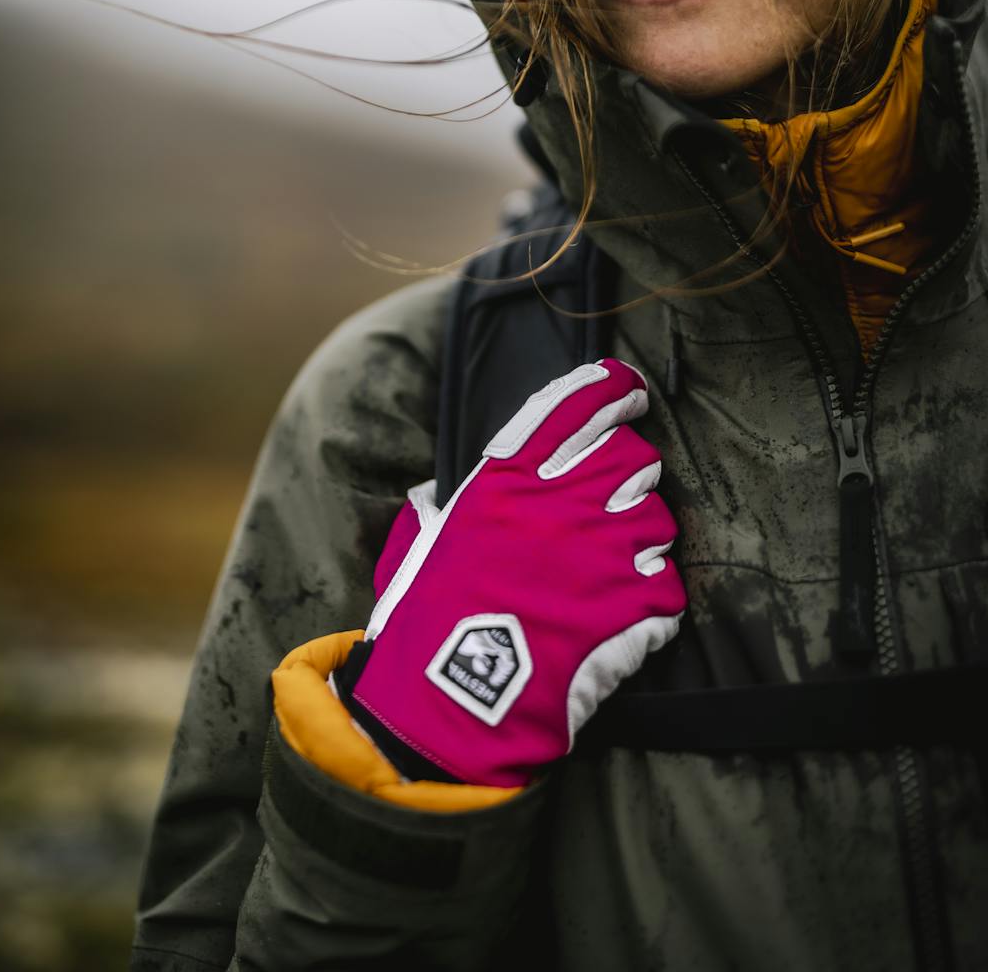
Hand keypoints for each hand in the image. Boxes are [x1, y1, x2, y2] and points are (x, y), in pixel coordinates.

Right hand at [339, 359, 686, 787]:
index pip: (577, 404)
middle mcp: (565, 498)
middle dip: (630, 473)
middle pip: (633, 455)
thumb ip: (437, 508)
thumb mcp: (421, 543)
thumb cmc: (426, 620)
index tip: (631, 392)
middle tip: (611, 504)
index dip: (614, 390)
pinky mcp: (637, 601)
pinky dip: (650, 600)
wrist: (453, 698)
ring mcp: (607, 547)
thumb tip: (431, 495)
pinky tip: (620, 617)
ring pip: (658, 518)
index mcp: (509, 476)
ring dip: (641, 538)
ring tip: (611, 570)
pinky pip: (667, 584)